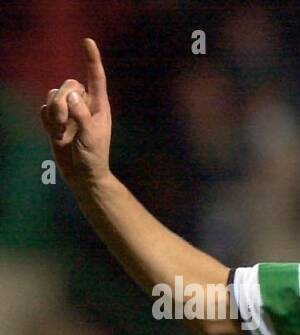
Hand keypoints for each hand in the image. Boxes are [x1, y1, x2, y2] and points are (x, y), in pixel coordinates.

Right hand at [40, 38, 111, 185]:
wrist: (81, 172)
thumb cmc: (93, 155)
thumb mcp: (91, 136)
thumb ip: (82, 115)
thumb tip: (72, 94)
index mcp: (99, 105)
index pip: (96, 77)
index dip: (91, 58)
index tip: (88, 40)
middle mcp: (83, 103)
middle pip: (68, 83)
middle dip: (64, 99)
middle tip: (68, 120)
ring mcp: (68, 109)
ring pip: (53, 94)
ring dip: (55, 113)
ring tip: (63, 131)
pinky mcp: (54, 117)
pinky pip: (43, 108)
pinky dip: (47, 120)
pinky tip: (56, 133)